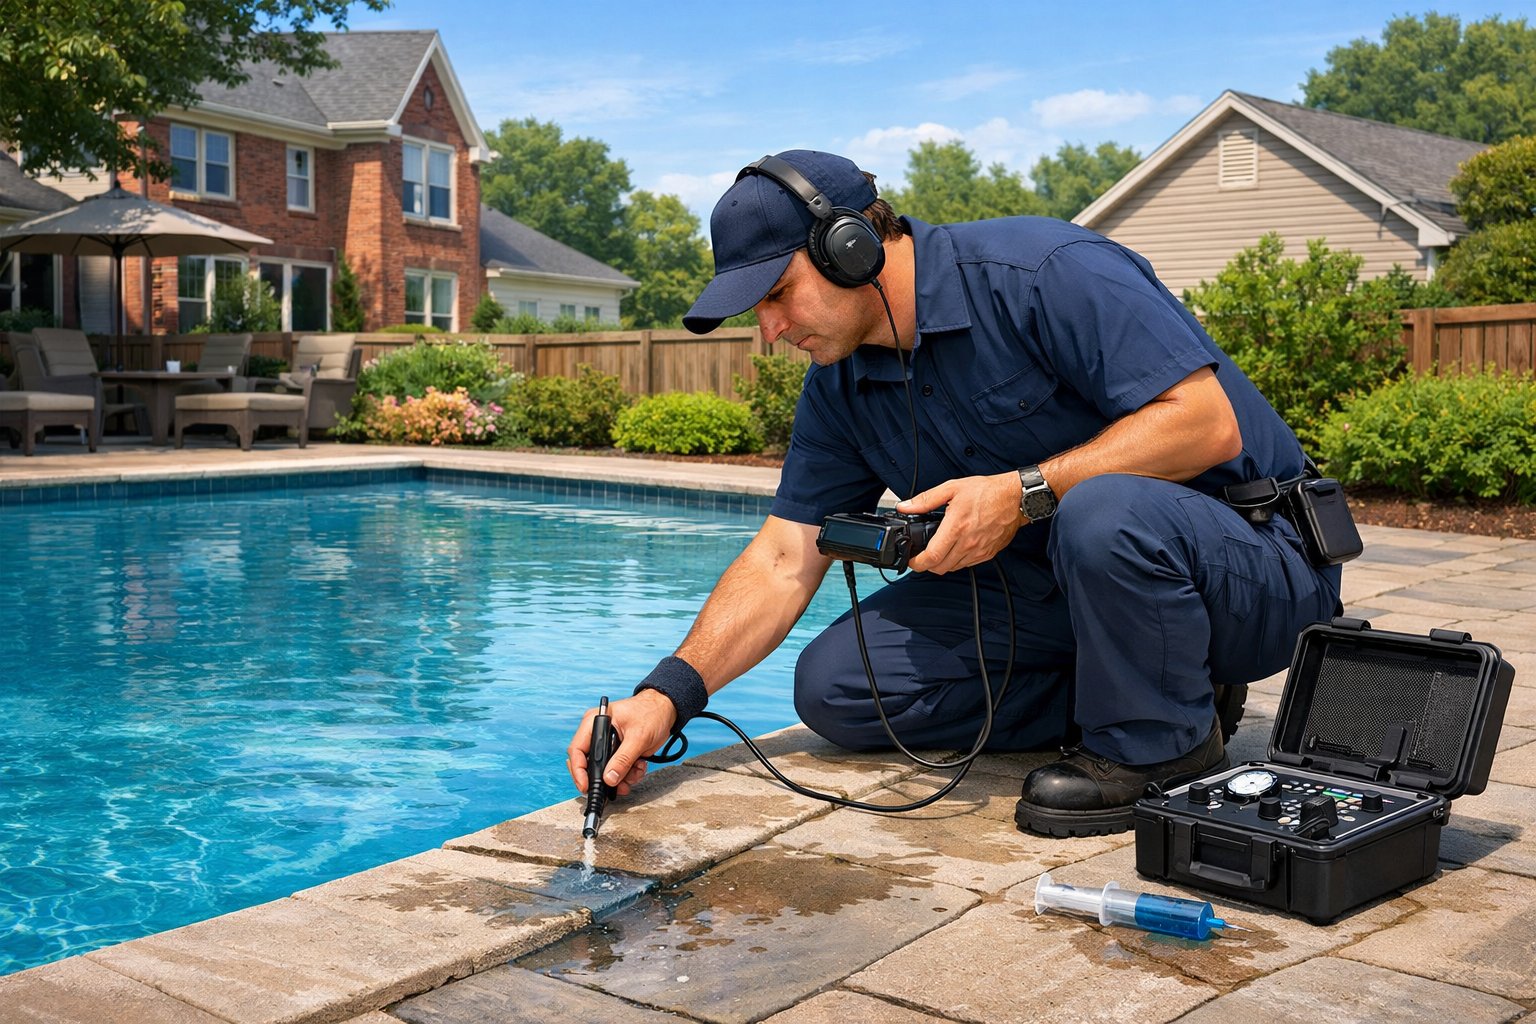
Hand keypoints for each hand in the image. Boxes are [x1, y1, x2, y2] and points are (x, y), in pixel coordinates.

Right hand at [566, 689, 678, 797]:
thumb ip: (623, 759)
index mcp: (595, 722)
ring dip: (620, 778)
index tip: (585, 786)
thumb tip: (609, 779)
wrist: (666, 711)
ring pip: (604, 771)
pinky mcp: (618, 753)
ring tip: (636, 772)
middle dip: (602, 778)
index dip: (578, 770)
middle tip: (615, 788)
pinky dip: (628, 775)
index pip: (577, 749)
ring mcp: (608, 744)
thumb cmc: (651, 713)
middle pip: (588, 764)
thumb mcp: (638, 737)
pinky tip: (640, 766)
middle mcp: (597, 734)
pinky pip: (617, 771)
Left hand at [897, 471, 1025, 573]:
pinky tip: (955, 549)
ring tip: (938, 551)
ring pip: (953, 568)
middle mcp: (968, 543)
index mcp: (956, 527)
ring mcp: (979, 551)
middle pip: (940, 567)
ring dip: (942, 563)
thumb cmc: (987, 492)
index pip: (931, 557)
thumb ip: (926, 500)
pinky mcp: (988, 553)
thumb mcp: (952, 488)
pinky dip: (957, 561)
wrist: (1015, 498)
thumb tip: (906, 506)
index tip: (911, 560)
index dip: (916, 563)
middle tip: (921, 556)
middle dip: (926, 565)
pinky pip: (967, 565)